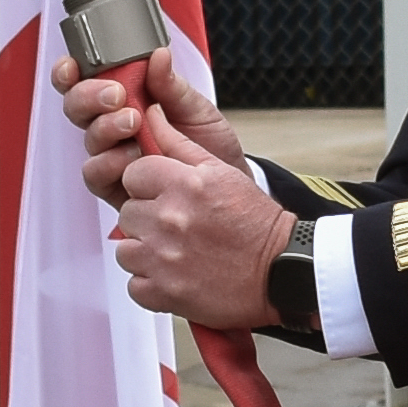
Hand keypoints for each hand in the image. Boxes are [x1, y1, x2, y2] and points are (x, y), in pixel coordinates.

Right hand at [62, 62, 249, 208]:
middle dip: (89, 96)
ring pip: (88, 139)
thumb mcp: (196, 109)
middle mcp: (111, 126)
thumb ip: (172, 85)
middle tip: (117, 95)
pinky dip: (110, 162)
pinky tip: (133, 156)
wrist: (225, 185)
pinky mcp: (115, 186)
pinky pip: (95, 174)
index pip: (84, 81)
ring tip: (133, 124)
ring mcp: (111, 156)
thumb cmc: (207, 145)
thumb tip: (158, 56)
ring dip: (104, 127)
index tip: (74, 66)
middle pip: (76, 107)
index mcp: (124, 99)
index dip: (69, 72)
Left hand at [104, 148, 287, 329]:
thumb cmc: (255, 222)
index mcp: (185, 185)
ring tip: (176, 253)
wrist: (281, 271)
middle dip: (147, 219)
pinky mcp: (164, 293)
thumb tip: (150, 113)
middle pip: (127, 212)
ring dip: (146, 252)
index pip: (132, 174)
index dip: (146, 185)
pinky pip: (135, 285)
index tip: (163, 195)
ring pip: (125, 250)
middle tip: (176, 227)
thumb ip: (178, 143)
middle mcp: (170, 220)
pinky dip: (152, 284)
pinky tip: (176, 275)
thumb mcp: (221, 172)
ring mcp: (164, 259)